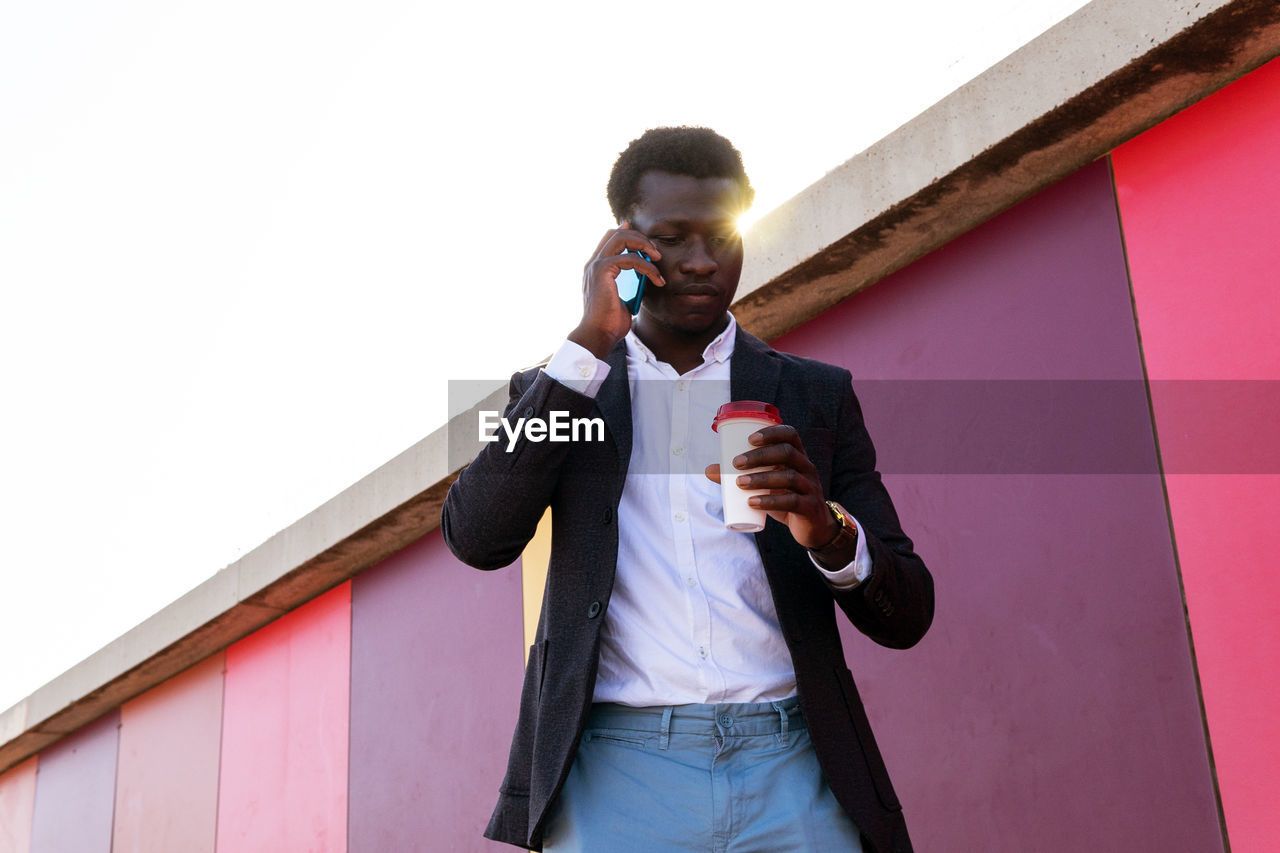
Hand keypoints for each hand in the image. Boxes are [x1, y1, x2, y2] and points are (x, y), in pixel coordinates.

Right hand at [568, 221, 665, 359]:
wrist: (599, 335)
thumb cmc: (611, 322)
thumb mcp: (624, 297)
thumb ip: (630, 283)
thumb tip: (641, 276)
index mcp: (596, 269)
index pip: (609, 239)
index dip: (628, 233)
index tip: (648, 243)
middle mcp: (593, 264)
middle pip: (616, 233)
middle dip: (639, 238)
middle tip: (655, 253)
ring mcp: (596, 266)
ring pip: (621, 238)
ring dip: (643, 245)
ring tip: (658, 259)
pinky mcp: (602, 271)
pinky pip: (629, 258)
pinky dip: (647, 266)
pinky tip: (656, 278)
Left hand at [705, 425, 838, 548]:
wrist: (812, 527)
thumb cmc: (785, 498)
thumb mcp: (766, 485)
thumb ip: (740, 476)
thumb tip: (709, 470)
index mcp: (797, 456)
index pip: (790, 435)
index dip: (771, 433)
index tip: (750, 438)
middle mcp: (807, 468)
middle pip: (787, 453)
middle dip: (760, 455)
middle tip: (736, 463)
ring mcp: (810, 487)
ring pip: (788, 477)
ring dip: (761, 478)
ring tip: (739, 483)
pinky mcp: (809, 508)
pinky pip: (792, 501)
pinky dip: (770, 502)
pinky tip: (752, 502)